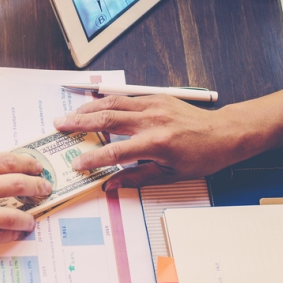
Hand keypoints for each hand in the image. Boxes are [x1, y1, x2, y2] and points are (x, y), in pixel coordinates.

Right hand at [0, 141, 51, 282]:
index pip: (8, 162)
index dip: (28, 164)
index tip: (37, 167)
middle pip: (17, 186)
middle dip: (36, 187)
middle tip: (44, 189)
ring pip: (11, 215)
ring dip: (27, 216)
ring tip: (33, 218)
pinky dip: (10, 235)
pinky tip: (16, 234)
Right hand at [53, 95, 252, 188]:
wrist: (224, 133)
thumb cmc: (201, 157)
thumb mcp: (170, 175)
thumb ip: (136, 177)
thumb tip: (109, 184)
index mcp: (157, 143)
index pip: (116, 151)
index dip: (93, 159)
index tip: (76, 165)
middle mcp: (153, 120)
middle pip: (108, 119)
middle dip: (80, 123)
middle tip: (59, 126)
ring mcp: (154, 105)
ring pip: (113, 103)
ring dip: (88, 109)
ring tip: (70, 115)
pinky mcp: (156, 97)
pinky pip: (126, 98)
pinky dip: (106, 102)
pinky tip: (93, 106)